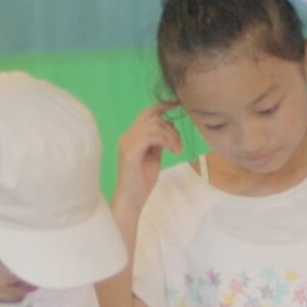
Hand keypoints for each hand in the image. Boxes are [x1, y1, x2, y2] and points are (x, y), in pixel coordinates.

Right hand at [113, 103, 182, 217]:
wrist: (131, 199)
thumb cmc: (142, 182)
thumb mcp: (154, 158)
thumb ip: (159, 143)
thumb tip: (170, 131)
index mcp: (132, 136)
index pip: (147, 113)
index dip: (162, 106)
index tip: (178, 106)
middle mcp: (127, 135)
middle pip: (152, 116)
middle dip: (171, 127)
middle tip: (179, 145)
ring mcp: (127, 142)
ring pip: (154, 125)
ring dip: (171, 136)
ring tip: (177, 150)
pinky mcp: (130, 152)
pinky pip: (151, 136)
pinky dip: (166, 140)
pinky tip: (173, 151)